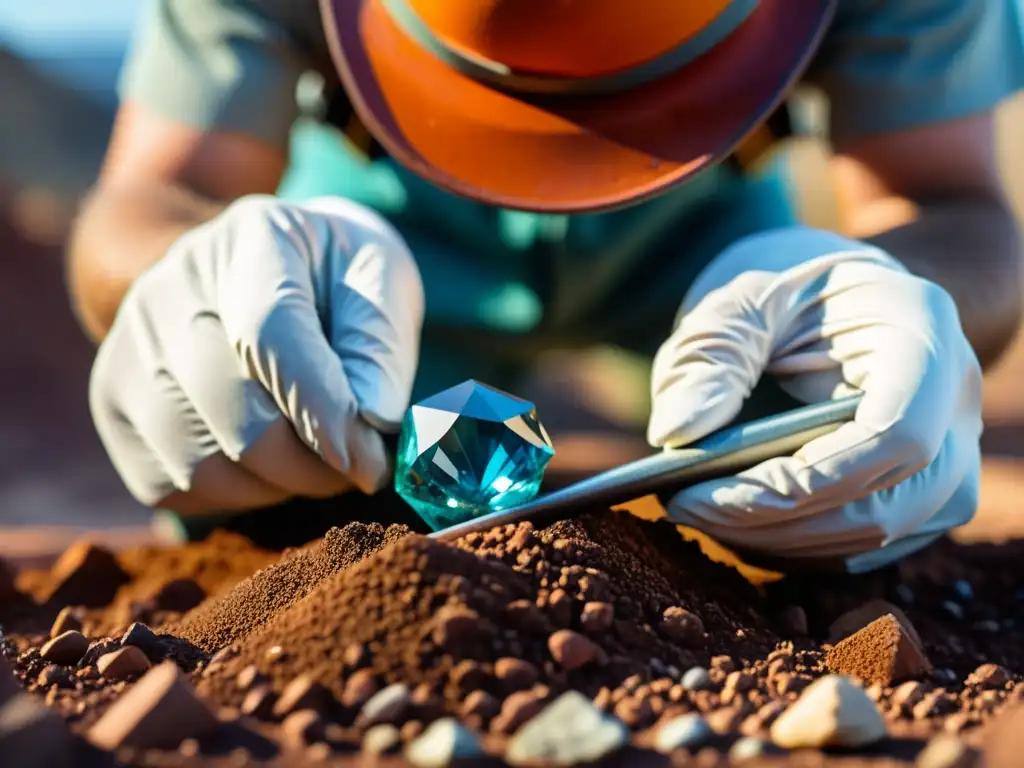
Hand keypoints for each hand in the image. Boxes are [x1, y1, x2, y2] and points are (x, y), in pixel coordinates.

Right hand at [89, 195, 423, 514]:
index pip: (270, 334)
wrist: (237, 267)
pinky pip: (172, 485)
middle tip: (360, 468)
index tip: (366, 461)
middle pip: (235, 414)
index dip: (320, 408)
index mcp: (250, 240)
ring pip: (202, 463)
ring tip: (316, 460)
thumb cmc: (326, 278)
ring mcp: (129, 347)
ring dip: (278, 486)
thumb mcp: (378, 277)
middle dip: (313, 465)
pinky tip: (267, 464)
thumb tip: (372, 419)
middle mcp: (170, 289)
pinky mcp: (112, 402)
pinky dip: (233, 495)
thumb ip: (380, 343)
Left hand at [647, 227, 982, 571]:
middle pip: (887, 501)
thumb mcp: (737, 304)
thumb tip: (675, 434)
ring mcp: (950, 462)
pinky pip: (865, 547)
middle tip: (684, 506)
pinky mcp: (923, 503)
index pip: (899, 431)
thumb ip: (707, 356)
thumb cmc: (787, 301)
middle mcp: (954, 406)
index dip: (815, 475)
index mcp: (923, 335)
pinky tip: (729, 521)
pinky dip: (792, 544)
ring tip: (694, 511)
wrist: (835, 310)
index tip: (717, 485)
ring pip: (876, 535)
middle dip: (778, 518)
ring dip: (777, 539)